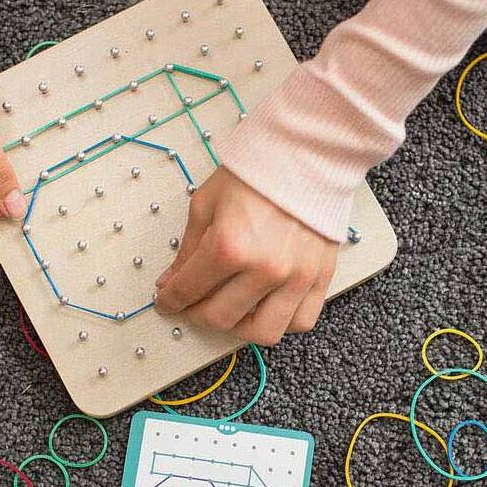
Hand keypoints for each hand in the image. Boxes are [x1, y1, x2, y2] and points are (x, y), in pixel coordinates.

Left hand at [155, 169, 338, 345]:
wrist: (304, 153)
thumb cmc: (255, 173)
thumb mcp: (206, 205)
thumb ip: (188, 250)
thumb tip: (172, 282)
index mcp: (229, 247)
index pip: (188, 291)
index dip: (170, 301)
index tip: (166, 302)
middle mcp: (264, 268)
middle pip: (221, 319)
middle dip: (197, 315)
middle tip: (193, 305)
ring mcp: (295, 277)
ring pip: (263, 332)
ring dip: (240, 327)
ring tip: (231, 310)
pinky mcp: (320, 277)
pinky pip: (300, 321)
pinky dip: (281, 321)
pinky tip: (267, 306)